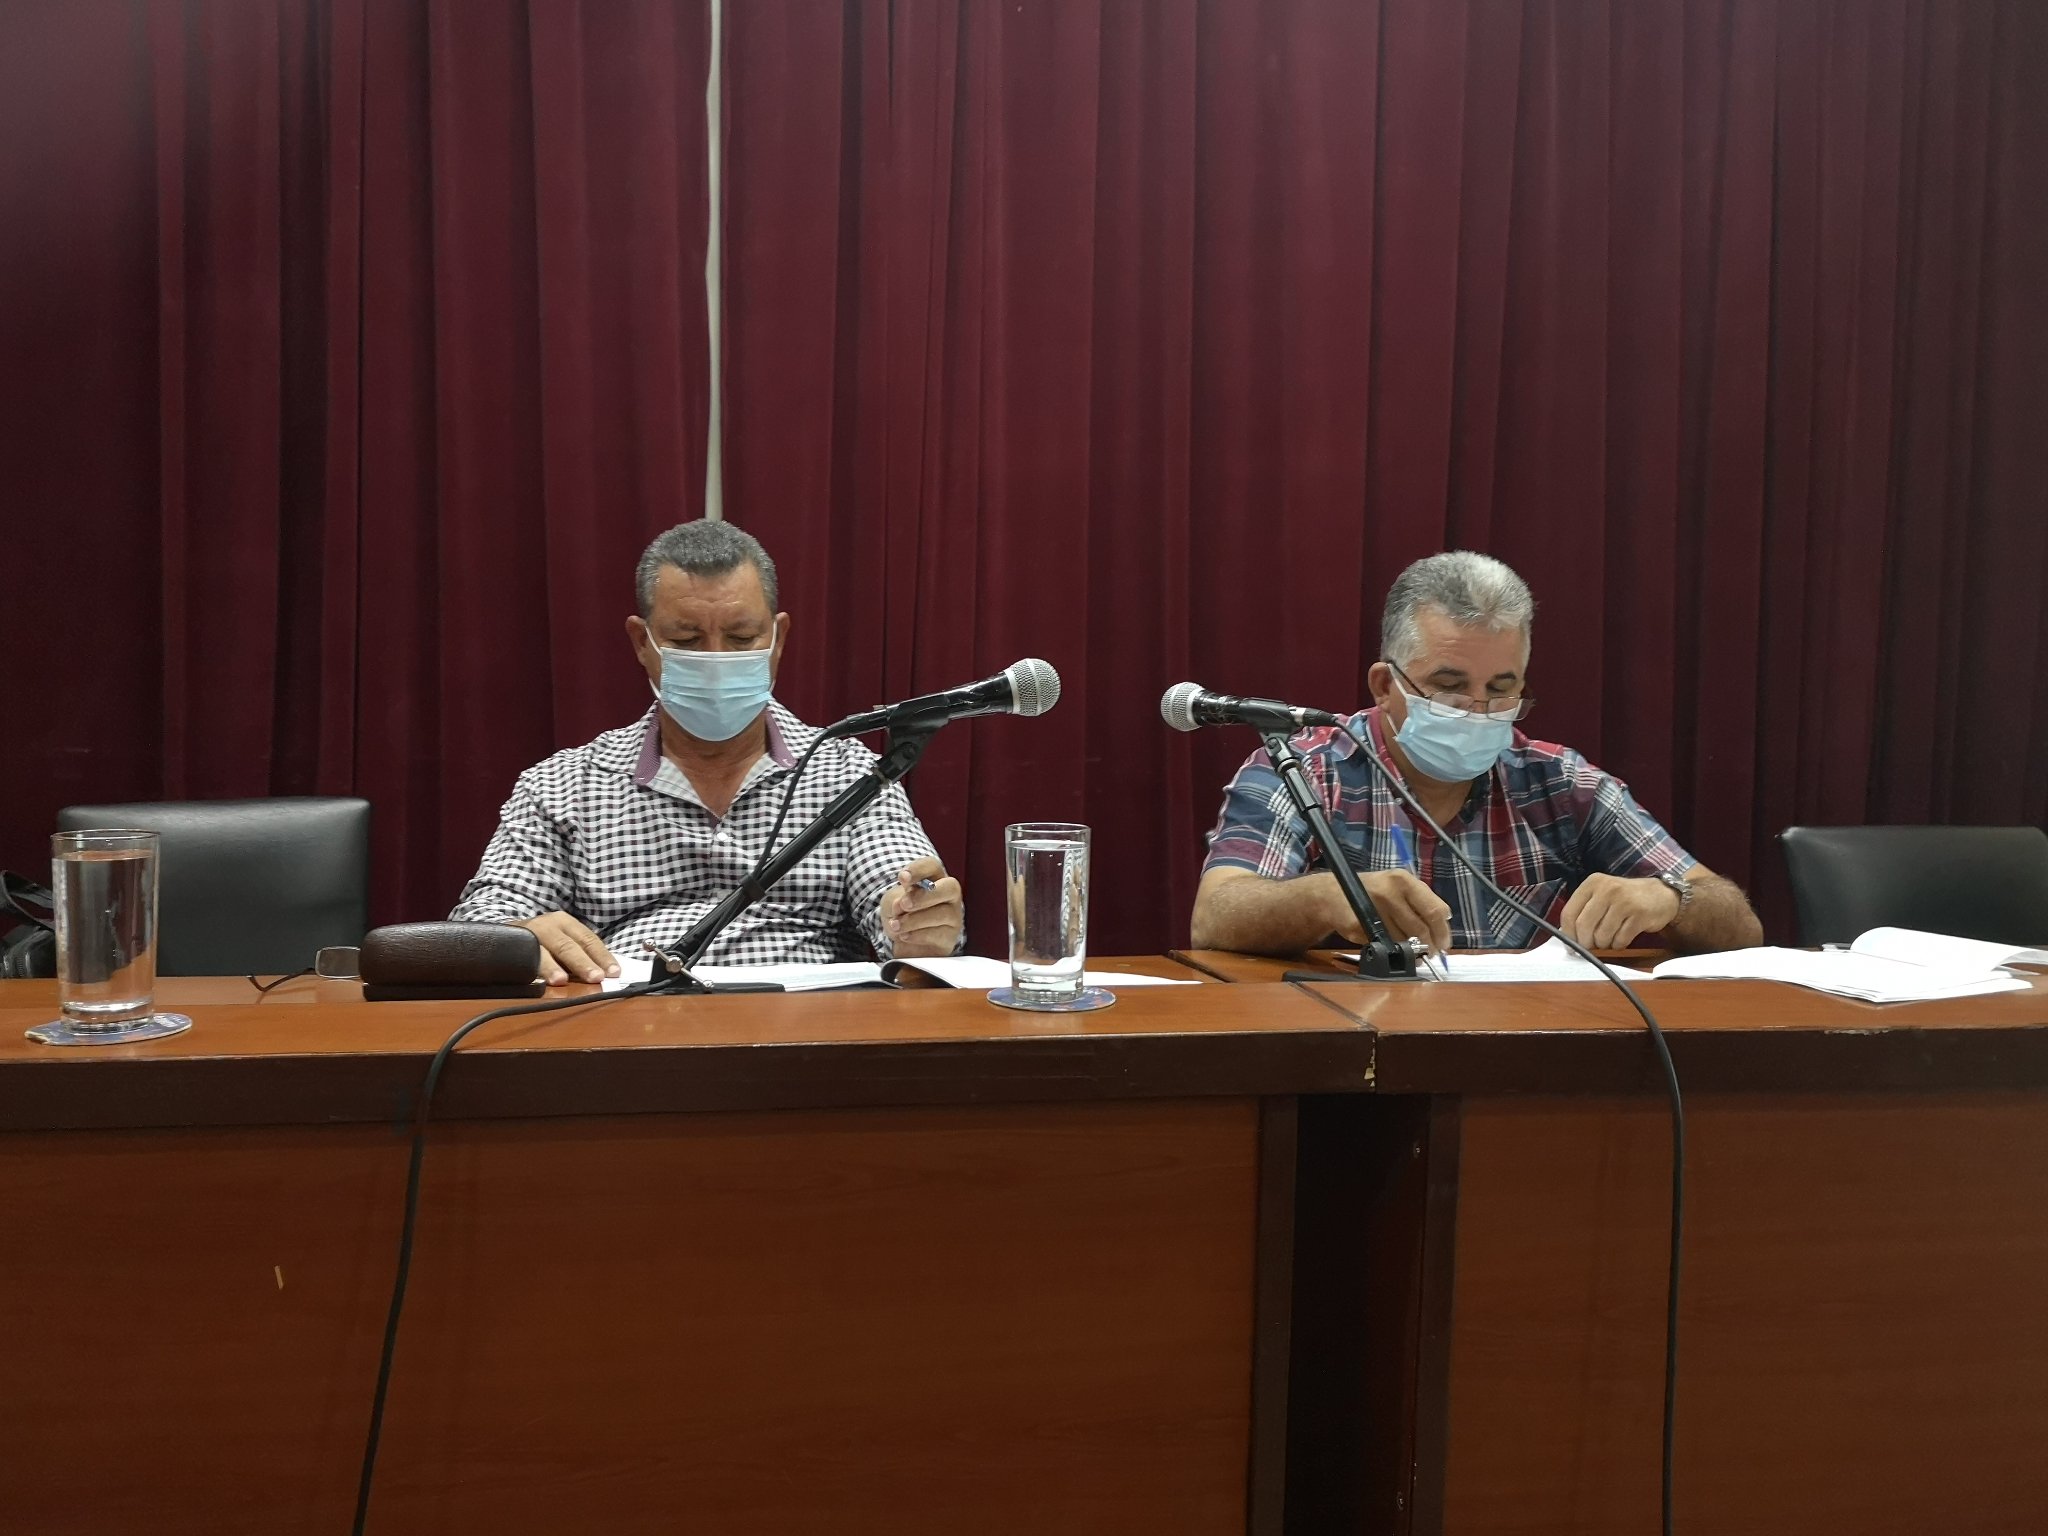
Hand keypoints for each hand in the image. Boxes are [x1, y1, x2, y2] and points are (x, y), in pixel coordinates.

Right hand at [515, 911, 619, 985]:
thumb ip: (580, 954)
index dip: (602, 956)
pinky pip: (520, 959)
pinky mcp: (510, 946)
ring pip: (541, 952)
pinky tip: (533, 982)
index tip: (614, 972)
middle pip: (567, 946)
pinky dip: (528, 971)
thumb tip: (605, 975)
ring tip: (561, 981)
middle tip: (596, 978)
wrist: (505, 931)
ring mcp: (527, 934)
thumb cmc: (542, 940)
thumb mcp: (563, 940)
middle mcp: (547, 925)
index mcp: (565, 922)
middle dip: (582, 963)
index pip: (588, 940)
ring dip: (551, 968)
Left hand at [879, 857, 963, 957]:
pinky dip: (917, 935)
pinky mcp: (949, 938)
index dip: (918, 870)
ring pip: (943, 914)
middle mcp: (949, 895)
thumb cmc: (901, 914)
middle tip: (904, 904)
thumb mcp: (892, 903)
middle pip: (950, 887)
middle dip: (924, 896)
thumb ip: (896, 900)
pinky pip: (938, 934)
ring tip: (896, 925)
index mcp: (934, 878)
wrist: (903, 941)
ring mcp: (953, 917)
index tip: (902, 878)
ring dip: (914, 919)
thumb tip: (902, 905)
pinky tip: (904, 936)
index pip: (932, 866)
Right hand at [1331, 869, 1452, 954]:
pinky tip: (1385, 941)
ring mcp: (1373, 908)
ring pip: (1404, 940)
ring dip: (1410, 949)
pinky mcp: (1360, 924)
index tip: (1444, 943)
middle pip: (1421, 928)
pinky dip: (1388, 948)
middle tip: (1431, 953)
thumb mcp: (1398, 887)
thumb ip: (1421, 903)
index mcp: (1404, 881)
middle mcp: (1389, 892)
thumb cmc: (1372, 892)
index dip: (1442, 931)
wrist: (1332, 894)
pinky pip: (1383, 944)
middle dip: (1429, 945)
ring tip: (1409, 948)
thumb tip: (1442, 930)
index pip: (1435, 910)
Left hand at [1560, 874, 1681, 949]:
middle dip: (1585, 943)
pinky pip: (1620, 940)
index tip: (1572, 945)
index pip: (1569, 913)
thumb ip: (1584, 910)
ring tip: (1609, 939)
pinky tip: (1622, 937)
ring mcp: (1624, 902)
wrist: (1661, 895)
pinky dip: (1618, 945)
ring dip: (1604, 944)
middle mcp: (1607, 889)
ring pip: (1602, 936)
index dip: (1568, 933)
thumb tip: (1568, 937)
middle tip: (1591, 947)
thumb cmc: (1625, 898)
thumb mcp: (1601, 895)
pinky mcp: (1639, 915)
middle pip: (1584, 926)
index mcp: (1592, 883)